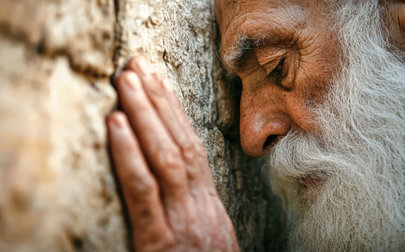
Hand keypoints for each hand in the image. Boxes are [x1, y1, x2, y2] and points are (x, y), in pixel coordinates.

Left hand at [106, 57, 238, 251]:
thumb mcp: (210, 241)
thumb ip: (197, 211)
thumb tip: (182, 177)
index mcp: (211, 207)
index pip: (194, 149)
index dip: (176, 114)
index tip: (161, 83)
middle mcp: (202, 208)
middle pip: (181, 144)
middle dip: (159, 102)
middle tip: (138, 67)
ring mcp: (185, 224)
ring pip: (166, 158)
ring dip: (145, 114)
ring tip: (126, 81)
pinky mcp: (161, 242)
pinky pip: (145, 191)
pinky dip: (130, 155)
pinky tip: (117, 124)